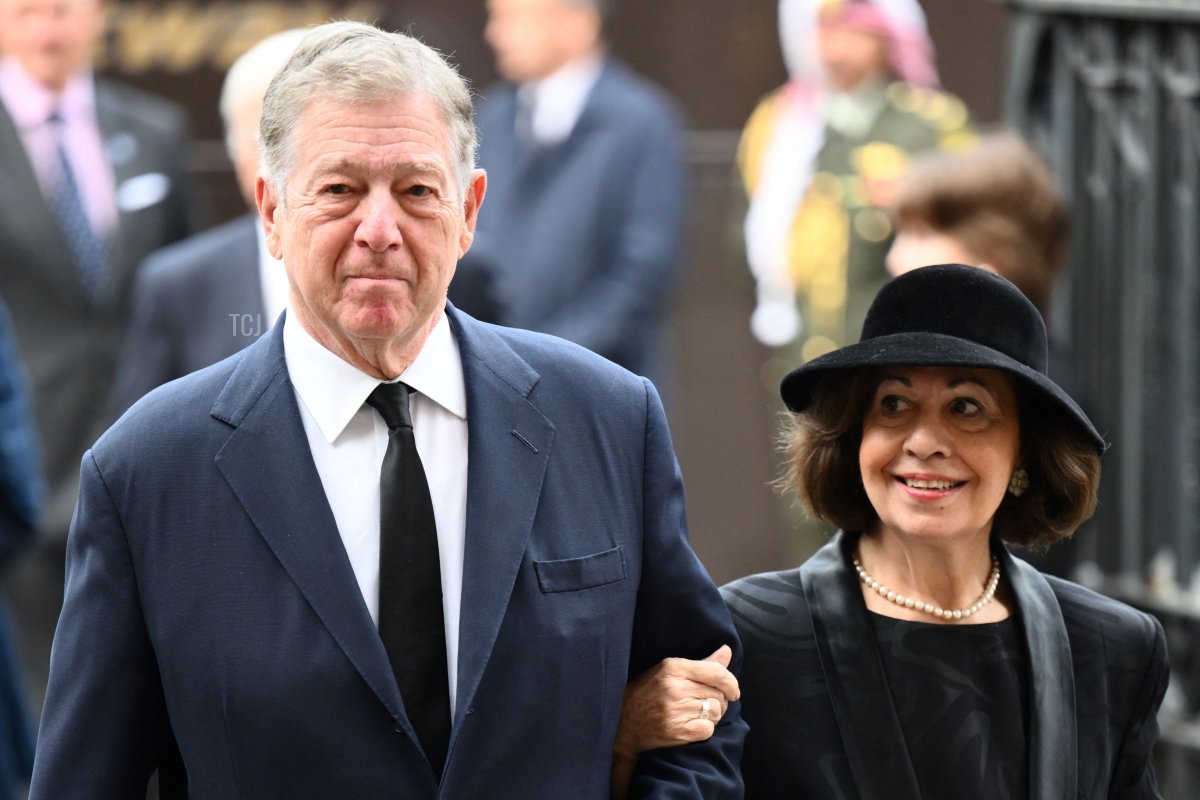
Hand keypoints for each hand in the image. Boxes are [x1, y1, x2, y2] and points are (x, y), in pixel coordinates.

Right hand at [610, 645, 739, 797]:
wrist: (624, 723)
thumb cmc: (649, 693)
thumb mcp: (670, 671)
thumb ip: (702, 663)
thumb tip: (727, 651)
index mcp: (674, 667)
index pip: (716, 672)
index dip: (731, 682)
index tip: (734, 691)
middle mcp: (675, 687)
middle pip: (718, 694)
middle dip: (719, 700)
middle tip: (705, 703)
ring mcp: (675, 710)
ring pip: (715, 712)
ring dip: (711, 715)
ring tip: (696, 713)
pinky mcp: (677, 731)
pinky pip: (708, 729)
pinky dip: (704, 729)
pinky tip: (692, 725)